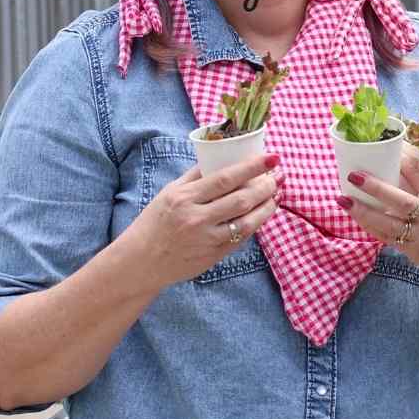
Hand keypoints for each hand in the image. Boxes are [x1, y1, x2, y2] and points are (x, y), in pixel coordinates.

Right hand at [130, 153, 278, 288]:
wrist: (140, 261)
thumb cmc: (154, 223)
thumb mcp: (169, 193)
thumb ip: (195, 176)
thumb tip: (220, 156)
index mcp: (184, 197)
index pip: (225, 178)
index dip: (252, 167)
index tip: (272, 157)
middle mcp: (196, 218)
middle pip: (242, 199)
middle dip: (266, 186)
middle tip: (278, 176)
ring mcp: (207, 239)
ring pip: (247, 221)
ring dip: (267, 206)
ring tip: (276, 193)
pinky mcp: (214, 256)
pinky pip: (242, 237)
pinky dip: (256, 224)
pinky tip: (263, 213)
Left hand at [338, 155, 418, 291]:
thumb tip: (416, 155)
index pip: (418, 171)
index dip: (398, 157)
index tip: (383, 148)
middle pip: (397, 198)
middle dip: (373, 186)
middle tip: (354, 175)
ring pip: (385, 221)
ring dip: (362, 210)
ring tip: (343, 199)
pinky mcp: (410, 249)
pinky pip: (384, 236)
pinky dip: (368, 226)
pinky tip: (355, 216)